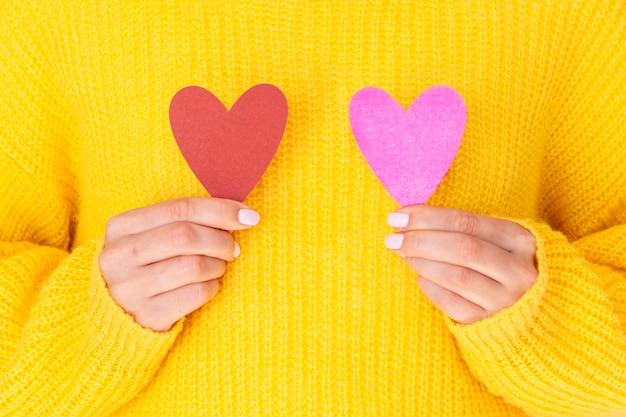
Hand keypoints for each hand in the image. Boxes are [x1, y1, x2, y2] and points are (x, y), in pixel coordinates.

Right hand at [98, 197, 259, 331]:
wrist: (121, 316)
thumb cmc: (149, 265)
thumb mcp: (154, 236)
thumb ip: (185, 220)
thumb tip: (240, 214)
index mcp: (121, 227)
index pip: (180, 208)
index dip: (220, 210)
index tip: (249, 216)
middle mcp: (118, 256)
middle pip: (186, 236)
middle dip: (221, 240)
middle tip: (233, 248)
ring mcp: (130, 288)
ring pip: (195, 266)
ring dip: (218, 265)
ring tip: (217, 267)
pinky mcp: (147, 315)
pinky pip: (197, 293)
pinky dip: (212, 286)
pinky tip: (207, 285)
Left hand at [385, 206, 536, 323]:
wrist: (531, 311)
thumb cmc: (501, 264)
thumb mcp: (496, 240)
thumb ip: (461, 228)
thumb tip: (408, 220)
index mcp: (520, 240)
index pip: (466, 221)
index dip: (428, 217)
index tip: (399, 216)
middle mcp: (518, 270)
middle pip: (462, 248)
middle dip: (421, 240)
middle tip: (392, 237)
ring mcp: (506, 299)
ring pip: (456, 276)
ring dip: (422, 262)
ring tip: (402, 254)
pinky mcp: (491, 323)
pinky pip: (452, 304)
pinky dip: (431, 287)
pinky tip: (420, 277)